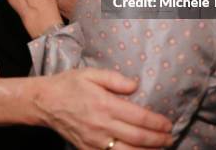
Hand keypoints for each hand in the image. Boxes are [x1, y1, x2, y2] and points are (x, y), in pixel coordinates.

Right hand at [37, 68, 172, 149]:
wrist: (44, 102)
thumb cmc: (69, 85)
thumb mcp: (91, 73)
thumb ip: (115, 79)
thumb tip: (135, 85)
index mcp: (104, 104)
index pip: (138, 117)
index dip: (156, 123)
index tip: (168, 124)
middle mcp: (102, 125)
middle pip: (137, 138)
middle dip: (158, 140)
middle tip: (170, 138)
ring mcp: (94, 141)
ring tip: (160, 149)